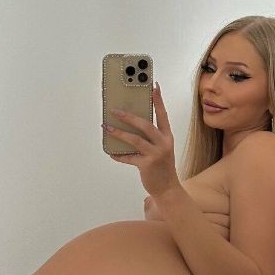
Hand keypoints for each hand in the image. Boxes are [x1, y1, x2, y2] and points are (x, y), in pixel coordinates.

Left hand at [102, 82, 180, 197]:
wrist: (168, 188)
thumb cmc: (161, 166)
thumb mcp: (161, 148)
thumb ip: (150, 137)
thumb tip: (129, 124)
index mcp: (167, 136)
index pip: (162, 114)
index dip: (158, 100)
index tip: (153, 86)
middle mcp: (163, 143)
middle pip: (145, 124)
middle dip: (129, 116)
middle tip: (115, 110)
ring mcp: (156, 154)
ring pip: (135, 139)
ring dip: (119, 133)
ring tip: (107, 127)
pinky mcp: (147, 165)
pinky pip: (129, 157)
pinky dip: (119, 155)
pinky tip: (111, 152)